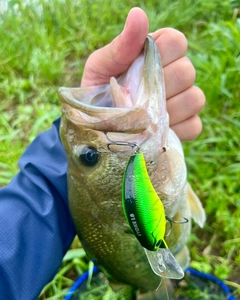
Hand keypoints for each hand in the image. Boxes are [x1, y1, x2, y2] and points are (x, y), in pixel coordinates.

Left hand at [81, 8, 204, 140]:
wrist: (97, 125)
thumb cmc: (97, 92)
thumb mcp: (101, 66)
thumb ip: (121, 45)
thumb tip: (138, 14)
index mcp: (156, 54)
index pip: (177, 42)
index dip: (161, 53)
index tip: (138, 67)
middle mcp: (175, 75)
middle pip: (187, 72)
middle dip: (159, 86)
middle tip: (136, 97)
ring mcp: (183, 102)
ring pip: (194, 98)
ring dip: (167, 109)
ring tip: (143, 116)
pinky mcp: (186, 126)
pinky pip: (194, 125)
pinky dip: (177, 129)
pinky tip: (155, 130)